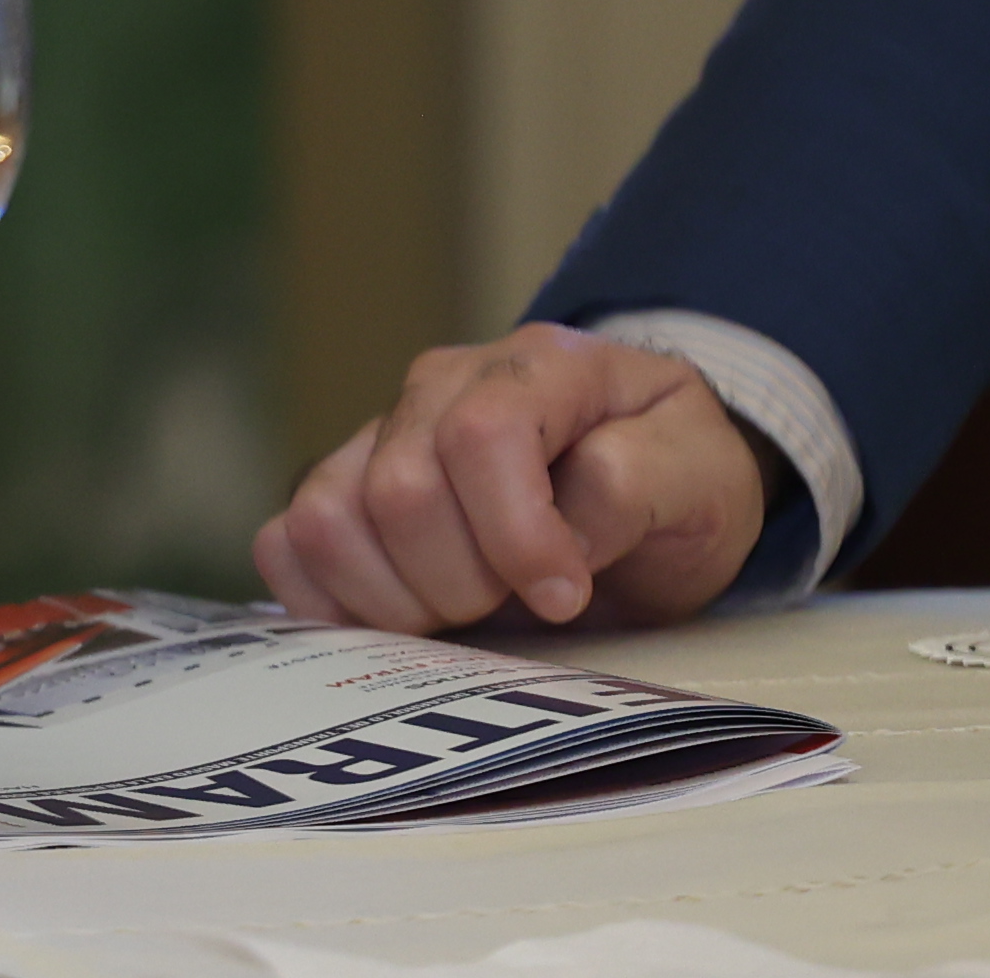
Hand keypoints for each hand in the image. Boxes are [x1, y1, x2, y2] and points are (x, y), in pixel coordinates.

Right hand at [256, 324, 771, 631]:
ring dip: (399, 600)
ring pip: (327, 521)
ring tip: (465, 612)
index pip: (480, 435)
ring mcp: (377, 435)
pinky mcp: (339, 488)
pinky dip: (332, 603)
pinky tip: (403, 620)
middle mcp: (438, 385)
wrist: (645, 485)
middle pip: (399, 492)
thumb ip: (641, 486)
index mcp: (536, 368)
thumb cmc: (673, 483)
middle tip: (517, 606)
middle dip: (464, 582)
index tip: (564, 597)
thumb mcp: (703, 479)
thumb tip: (563, 535)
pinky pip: (285, 546)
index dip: (515, 533)